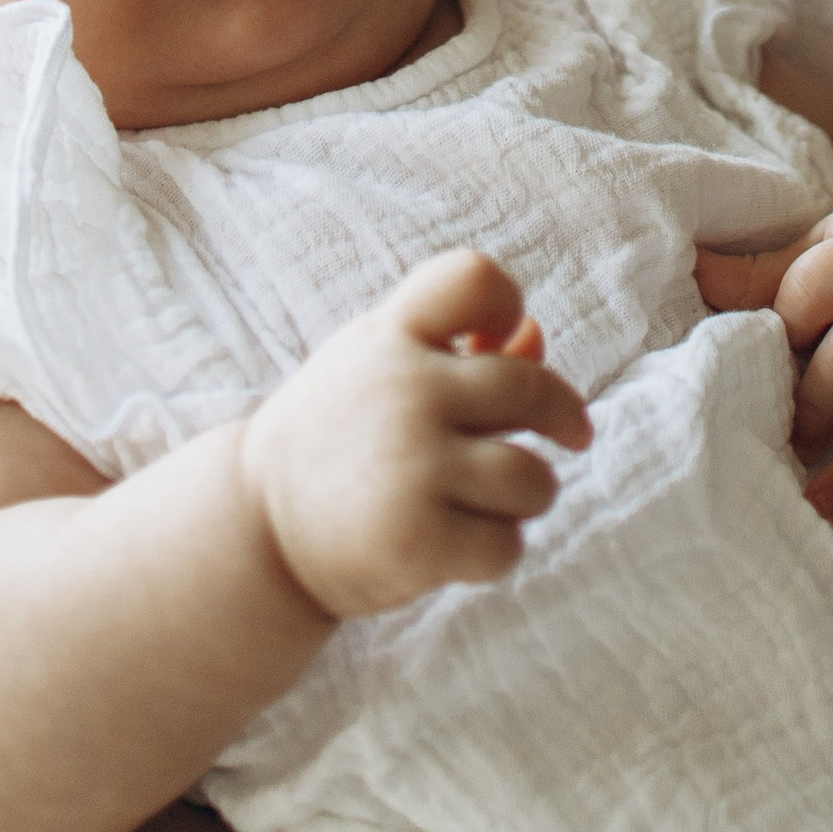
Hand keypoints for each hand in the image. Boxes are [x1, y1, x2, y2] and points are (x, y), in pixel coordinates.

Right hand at [243, 251, 590, 621]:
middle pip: (530, 390)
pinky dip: (497, 552)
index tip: (506, 337)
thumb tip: (536, 334)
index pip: (472, 279)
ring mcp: (411, 465)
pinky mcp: (416, 538)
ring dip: (531, 496)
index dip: (505, 302)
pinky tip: (463, 548)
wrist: (258, 527)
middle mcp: (404, 391)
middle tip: (574, 436)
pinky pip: (505, 545)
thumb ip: (460, 351)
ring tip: (499, 502)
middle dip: (565, 417)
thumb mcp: (383, 373)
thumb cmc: (340, 438)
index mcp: (392, 338)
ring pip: (530, 479)